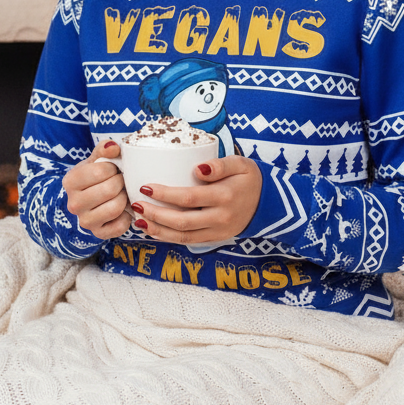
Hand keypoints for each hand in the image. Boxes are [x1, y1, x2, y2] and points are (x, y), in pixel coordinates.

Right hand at [61, 140, 131, 239]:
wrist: (87, 200)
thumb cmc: (94, 176)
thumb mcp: (95, 160)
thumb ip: (104, 149)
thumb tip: (114, 147)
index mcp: (70, 181)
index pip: (100, 171)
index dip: (113, 168)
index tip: (112, 169)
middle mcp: (74, 203)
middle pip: (110, 189)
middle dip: (121, 182)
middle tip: (120, 181)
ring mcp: (85, 221)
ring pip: (116, 207)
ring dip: (124, 198)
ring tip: (122, 193)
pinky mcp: (98, 234)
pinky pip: (120, 226)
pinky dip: (126, 216)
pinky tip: (122, 209)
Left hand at [129, 156, 261, 245]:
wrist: (268, 202)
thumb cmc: (250, 178)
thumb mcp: (240, 163)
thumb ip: (220, 164)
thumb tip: (198, 168)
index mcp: (225, 196)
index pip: (188, 198)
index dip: (165, 195)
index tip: (146, 187)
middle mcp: (220, 218)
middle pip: (181, 221)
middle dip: (155, 215)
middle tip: (135, 204)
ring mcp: (217, 231)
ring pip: (182, 236)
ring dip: (158, 230)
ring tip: (139, 220)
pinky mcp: (215, 239)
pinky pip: (188, 241)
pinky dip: (168, 237)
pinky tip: (154, 229)